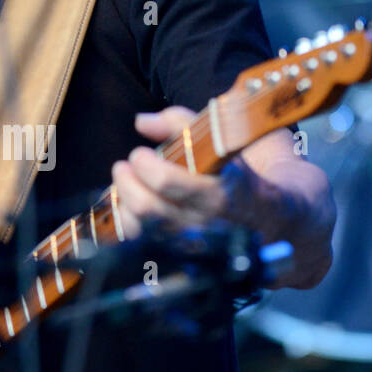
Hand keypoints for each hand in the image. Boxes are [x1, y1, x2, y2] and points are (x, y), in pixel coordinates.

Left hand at [111, 106, 251, 238]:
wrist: (250, 210)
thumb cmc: (223, 168)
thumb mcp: (211, 139)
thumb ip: (177, 123)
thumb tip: (142, 122)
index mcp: (212, 193)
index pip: (165, 182)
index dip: (144, 164)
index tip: (141, 153)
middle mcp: (196, 221)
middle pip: (145, 206)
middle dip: (127, 182)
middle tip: (124, 166)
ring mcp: (181, 240)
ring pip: (135, 225)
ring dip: (122, 200)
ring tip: (125, 182)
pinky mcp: (167, 248)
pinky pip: (131, 238)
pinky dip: (121, 218)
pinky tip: (124, 201)